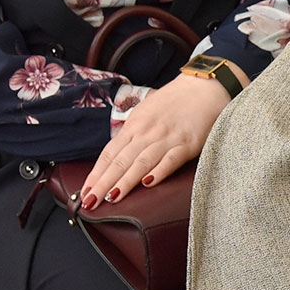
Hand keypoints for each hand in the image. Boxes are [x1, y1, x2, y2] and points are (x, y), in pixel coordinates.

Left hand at [80, 73, 229, 209]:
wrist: (204, 87)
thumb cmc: (173, 102)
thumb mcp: (145, 113)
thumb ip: (131, 134)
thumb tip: (114, 156)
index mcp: (134, 125)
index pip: (109, 154)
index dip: (96, 174)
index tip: (85, 192)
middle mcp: (147, 132)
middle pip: (120, 161)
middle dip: (103, 183)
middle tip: (90, 202)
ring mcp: (167, 138)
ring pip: (141, 162)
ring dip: (125, 181)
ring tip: (111, 198)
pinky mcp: (188, 144)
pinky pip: (171, 159)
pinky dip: (159, 171)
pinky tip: (148, 184)